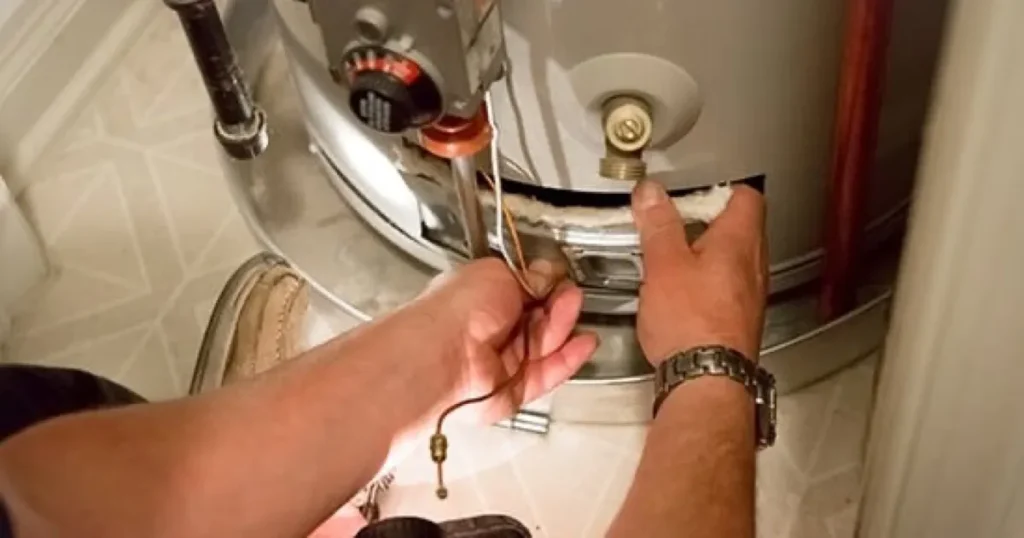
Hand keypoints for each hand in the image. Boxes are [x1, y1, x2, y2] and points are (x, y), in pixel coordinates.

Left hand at [414, 258, 597, 423]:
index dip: (546, 286)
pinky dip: (568, 359)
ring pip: (547, 345)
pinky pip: (548, 374)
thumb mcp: (499, 274)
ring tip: (572, 310)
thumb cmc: (456, 310)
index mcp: (483, 299)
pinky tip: (583, 343)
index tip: (560, 279)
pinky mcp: (515, 389)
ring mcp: (504, 362)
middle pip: (541, 319)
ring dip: (564, 327)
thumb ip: (529, 277)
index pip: (526, 293)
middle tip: (568, 295)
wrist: (444, 355)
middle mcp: (492, 331)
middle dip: (558, 305)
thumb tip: (547, 274)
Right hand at [631, 181, 767, 364]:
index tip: (689, 194)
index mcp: (740, 241)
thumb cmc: (692, 323)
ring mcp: (750, 294)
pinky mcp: (739, 319)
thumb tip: (652, 194)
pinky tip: (682, 296)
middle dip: (706, 222)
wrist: (706, 378)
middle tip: (676, 224)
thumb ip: (658, 225)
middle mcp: (753, 266)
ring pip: (733, 260)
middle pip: (740, 227)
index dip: (718, 189)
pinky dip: (706, 284)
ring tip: (674, 259)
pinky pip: (727, 289)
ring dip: (706, 255)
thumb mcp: (664, 263)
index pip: (746, 196)